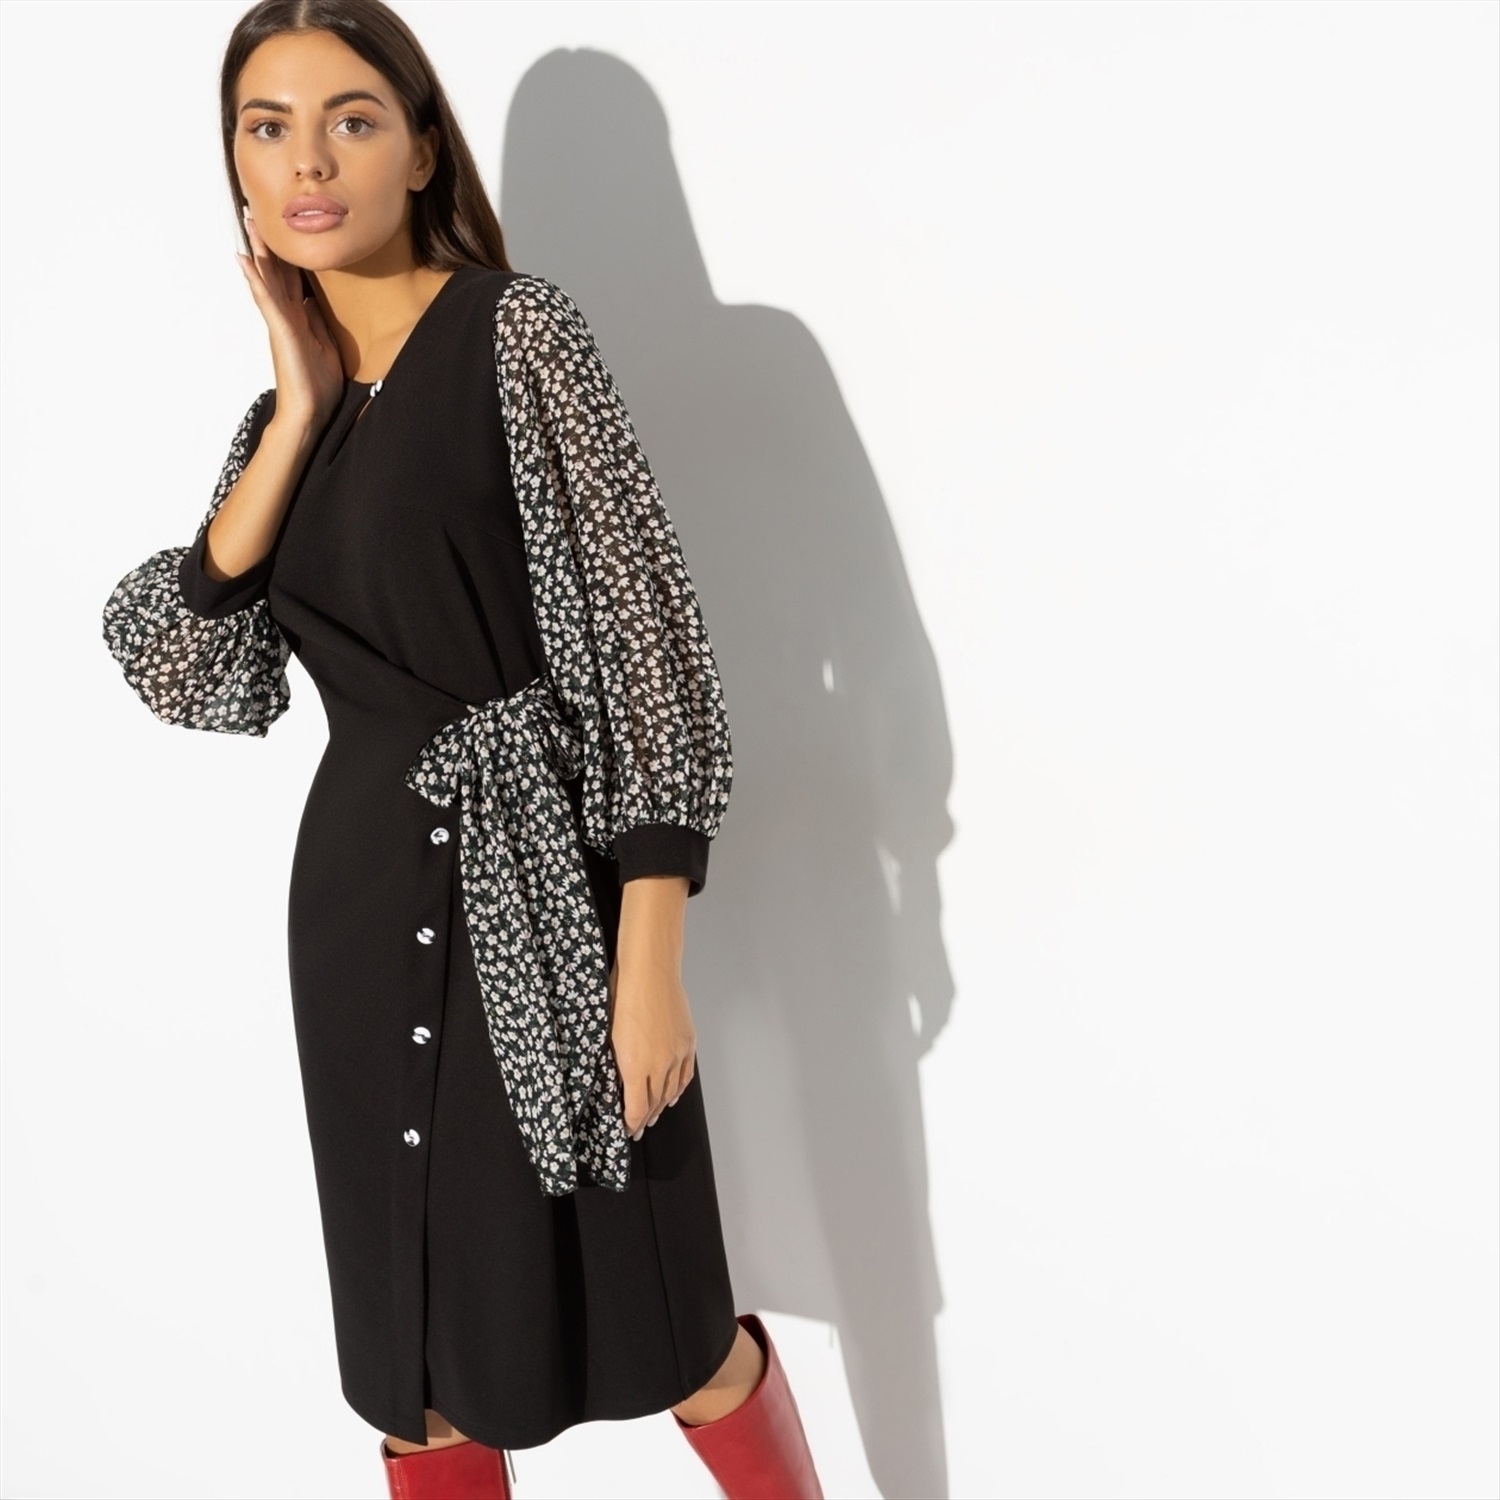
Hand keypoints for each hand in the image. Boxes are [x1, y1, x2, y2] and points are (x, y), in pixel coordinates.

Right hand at [235, 210, 345, 431]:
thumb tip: (317, 302)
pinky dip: (255, 278)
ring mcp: (281, 322)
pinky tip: (244, 259)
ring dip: (258, 251)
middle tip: (255, 214)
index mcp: (299, 318)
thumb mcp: (325, 345)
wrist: (309, 412)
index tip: (284, 232)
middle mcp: (286, 316)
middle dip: (267, 244)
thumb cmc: (317, 385)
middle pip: (275, 272)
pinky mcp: (280, 330)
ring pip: (267, 279)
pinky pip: (266, 299)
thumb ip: (319, 322)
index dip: (288, 256)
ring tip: (248, 224)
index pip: (292, 280)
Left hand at [609, 952, 696, 1139]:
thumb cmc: (623, 995)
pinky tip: (672, 1094)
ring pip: (671, 1092)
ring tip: (653, 1114)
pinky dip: (678, 1089)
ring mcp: (676, 1054)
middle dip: (644, 1118)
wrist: (649, 971)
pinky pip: (685, 1075)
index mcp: (634, 1065)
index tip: (626, 1130)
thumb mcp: (608, 1035)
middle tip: (638, 1127)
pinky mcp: (688, 1043)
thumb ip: (614, 1063)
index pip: (635, 1110)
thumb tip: (615, 1080)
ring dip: (661, 1106)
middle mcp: (658, 1065)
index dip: (630, 1125)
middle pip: (654, 1104)